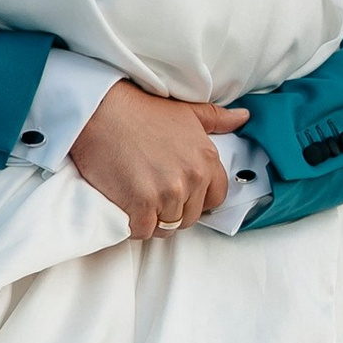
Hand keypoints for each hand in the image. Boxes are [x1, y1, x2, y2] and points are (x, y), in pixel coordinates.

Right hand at [70, 83, 251, 238]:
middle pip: (190, 217)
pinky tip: (125, 207)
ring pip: (167, 226)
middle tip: (153, 194)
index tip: (180, 193)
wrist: (99, 111)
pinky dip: (133, 225)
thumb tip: (243, 117)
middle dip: (174, 211)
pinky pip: (142, 231)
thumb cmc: (140, 110)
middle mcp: (191, 178)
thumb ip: (216, 118)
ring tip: (138, 200)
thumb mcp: (186, 111)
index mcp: (206, 160)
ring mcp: (166, 193)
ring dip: (153, 219)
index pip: (215, 198)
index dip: (198, 199)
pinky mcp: (140, 205)